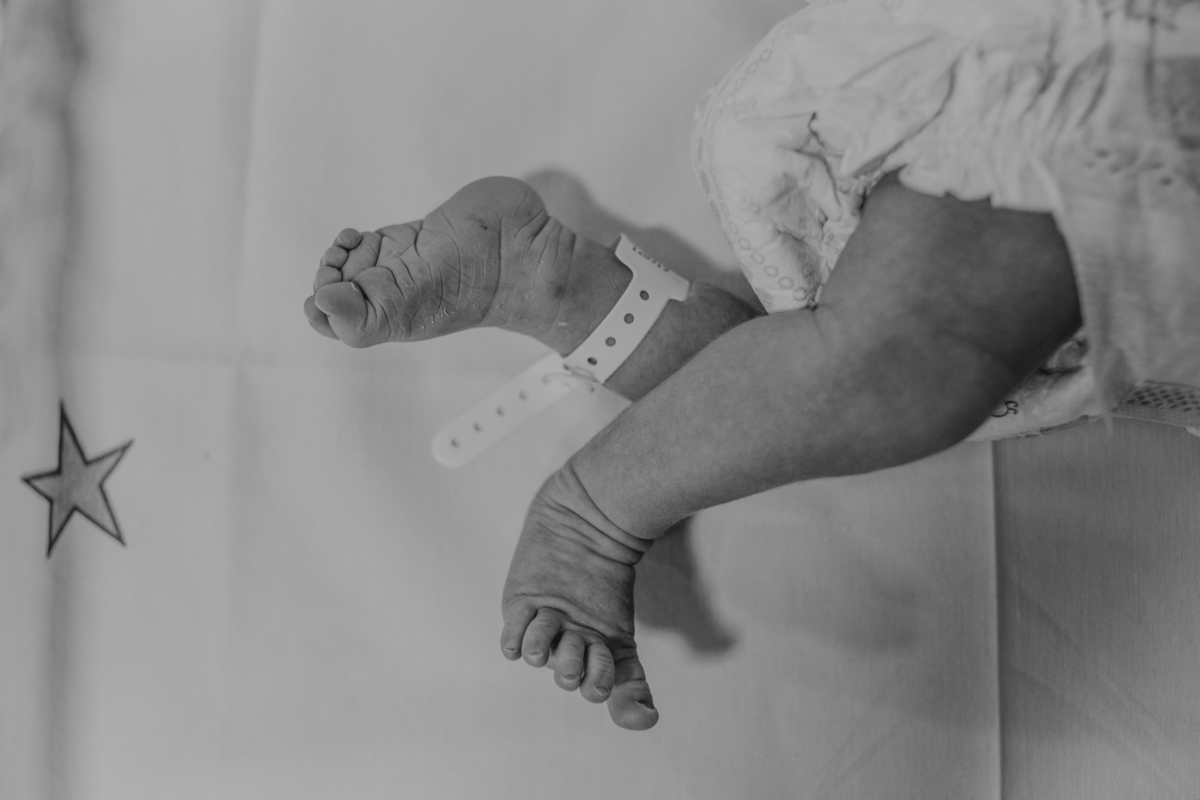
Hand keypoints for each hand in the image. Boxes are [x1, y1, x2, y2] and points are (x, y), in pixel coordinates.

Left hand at [304, 177, 570, 346]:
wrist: (521, 249)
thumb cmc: (474, 285)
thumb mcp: (410, 309)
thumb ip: (363, 315)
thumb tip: (317, 304)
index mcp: (391, 319)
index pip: (338, 323)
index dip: (322, 306)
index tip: (329, 289)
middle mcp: (392, 295)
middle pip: (336, 288)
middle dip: (329, 271)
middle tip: (342, 259)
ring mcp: (401, 264)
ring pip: (348, 263)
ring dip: (339, 252)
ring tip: (351, 242)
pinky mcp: (412, 237)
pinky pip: (369, 242)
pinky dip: (354, 239)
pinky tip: (358, 236)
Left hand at [500, 464, 659, 729]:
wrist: (587, 518)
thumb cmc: (612, 560)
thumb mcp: (635, 607)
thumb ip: (647, 650)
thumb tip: (651, 714)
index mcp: (612, 647)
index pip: (619, 692)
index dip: (628, 706)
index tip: (642, 709)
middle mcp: (580, 644)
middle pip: (576, 680)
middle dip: (578, 667)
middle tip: (584, 640)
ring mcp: (550, 629)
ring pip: (542, 660)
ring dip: (547, 645)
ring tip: (553, 619)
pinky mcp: (520, 612)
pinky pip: (512, 643)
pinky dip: (518, 638)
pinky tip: (530, 616)